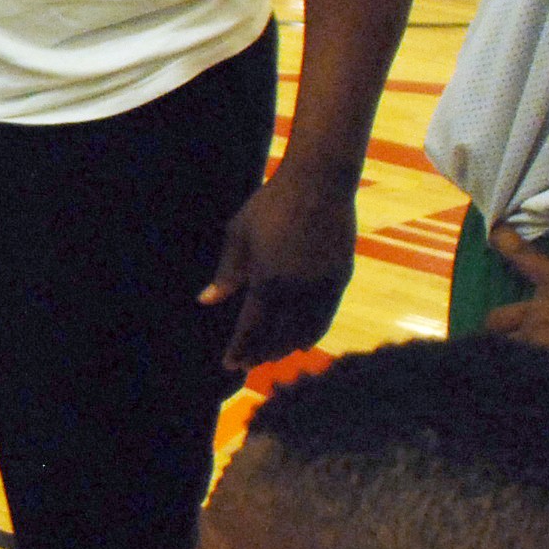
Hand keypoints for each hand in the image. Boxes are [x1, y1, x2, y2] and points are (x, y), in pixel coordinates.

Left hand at [199, 165, 356, 370]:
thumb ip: (226, 272)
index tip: (229, 364)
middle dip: (261, 353)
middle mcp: (297, 291)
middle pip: (278, 336)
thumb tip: (207, 300)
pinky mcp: (340, 279)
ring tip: (270, 356)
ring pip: (305, 332)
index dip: (240, 349)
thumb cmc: (270, 205)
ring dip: (286, 347)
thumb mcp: (238, 234)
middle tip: (247, 364)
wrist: (319, 184)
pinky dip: (312, 333)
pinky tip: (301, 341)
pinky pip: (326, 317)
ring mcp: (322, 287)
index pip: (251, 328)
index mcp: (267, 280)